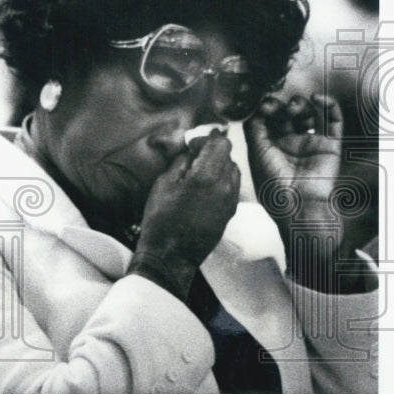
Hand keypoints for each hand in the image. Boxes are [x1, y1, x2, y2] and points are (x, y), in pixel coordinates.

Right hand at [134, 131, 240, 295]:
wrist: (171, 254)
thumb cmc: (161, 217)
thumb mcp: (164, 183)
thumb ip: (181, 162)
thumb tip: (191, 152)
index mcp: (208, 175)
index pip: (221, 144)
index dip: (206, 139)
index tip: (191, 145)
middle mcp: (226, 186)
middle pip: (228, 156)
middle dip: (212, 152)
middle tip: (192, 157)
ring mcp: (231, 201)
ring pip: (232, 172)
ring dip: (218, 166)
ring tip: (198, 174)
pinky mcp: (230, 213)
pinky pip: (231, 187)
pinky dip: (220, 181)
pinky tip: (203, 189)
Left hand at [244, 94, 342, 223]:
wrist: (300, 205)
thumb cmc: (273, 183)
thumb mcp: (257, 153)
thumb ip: (254, 128)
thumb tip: (258, 105)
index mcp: (269, 146)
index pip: (267, 118)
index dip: (265, 108)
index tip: (264, 105)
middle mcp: (289, 143)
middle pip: (285, 113)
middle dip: (280, 106)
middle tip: (277, 107)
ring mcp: (310, 143)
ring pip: (307, 114)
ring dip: (300, 105)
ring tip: (294, 108)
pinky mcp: (330, 145)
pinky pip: (333, 121)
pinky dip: (329, 106)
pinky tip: (317, 99)